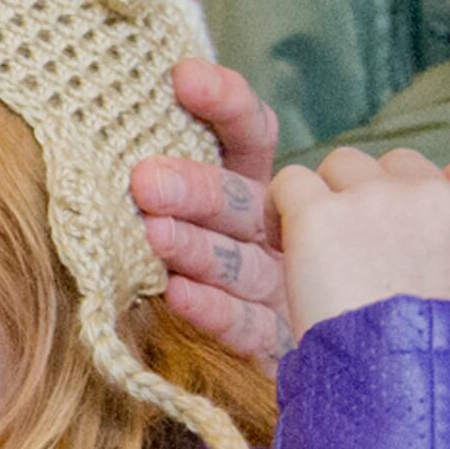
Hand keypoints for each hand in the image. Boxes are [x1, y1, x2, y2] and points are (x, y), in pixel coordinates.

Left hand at [131, 59, 289, 357]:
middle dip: (196, 188)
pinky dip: (215, 310)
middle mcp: (275, 235)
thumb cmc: (204, 274)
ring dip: (198, 248)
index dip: (225, 103)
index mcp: (258, 190)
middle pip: (241, 202)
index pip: (249, 134)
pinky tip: (178, 293)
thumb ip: (168, 159)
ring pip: (240, 264)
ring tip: (154, 235)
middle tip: (146, 181)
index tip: (183, 77)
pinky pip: (246, 327)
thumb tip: (151, 82)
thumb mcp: (175, 209)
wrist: (303, 371)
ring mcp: (283, 290)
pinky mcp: (278, 345)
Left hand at [271, 146, 449, 337]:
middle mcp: (437, 196)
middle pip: (398, 165)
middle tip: (359, 247)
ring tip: (318, 246)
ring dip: (330, 195)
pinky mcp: (320, 213)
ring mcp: (378, 198)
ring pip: (344, 164)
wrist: (409, 386)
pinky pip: (290, 182)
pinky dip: (281, 206)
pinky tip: (284, 243)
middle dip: (378, 196)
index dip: (435, 191)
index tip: (412, 227)